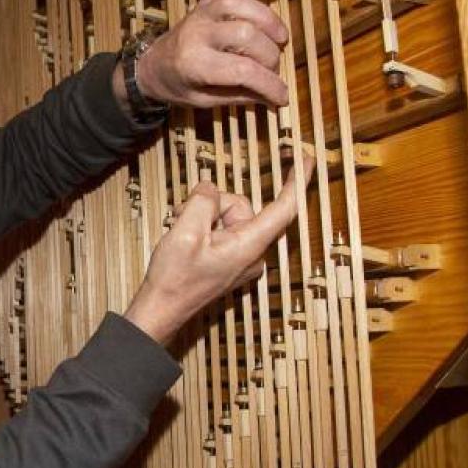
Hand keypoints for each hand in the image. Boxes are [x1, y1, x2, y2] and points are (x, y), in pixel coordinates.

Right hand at [123, 156, 313, 344]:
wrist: (161, 309)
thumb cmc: (174, 279)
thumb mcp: (185, 231)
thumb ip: (203, 202)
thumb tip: (210, 190)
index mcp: (249, 246)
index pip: (284, 208)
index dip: (297, 180)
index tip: (306, 158)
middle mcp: (253, 252)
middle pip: (241, 207)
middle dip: (211, 205)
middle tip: (184, 219)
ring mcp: (242, 258)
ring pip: (228, 216)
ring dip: (202, 217)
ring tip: (181, 234)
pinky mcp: (231, 260)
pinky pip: (222, 231)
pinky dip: (203, 228)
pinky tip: (186, 241)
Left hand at [136, 0, 289, 107]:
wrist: (150, 66)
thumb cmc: (177, 85)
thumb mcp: (204, 100)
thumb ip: (239, 96)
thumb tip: (276, 97)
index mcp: (194, 64)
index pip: (242, 71)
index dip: (269, 84)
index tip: (282, 96)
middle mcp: (197, 33)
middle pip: (245, 34)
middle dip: (269, 54)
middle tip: (273, 68)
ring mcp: (199, 12)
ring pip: (237, 3)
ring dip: (267, 18)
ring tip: (280, 37)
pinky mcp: (203, 0)